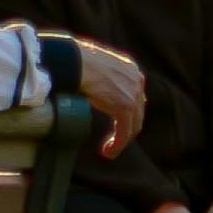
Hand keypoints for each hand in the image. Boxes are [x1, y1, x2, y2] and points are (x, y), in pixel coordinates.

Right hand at [71, 40, 145, 154]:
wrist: (75, 62)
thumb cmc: (76, 61)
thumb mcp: (97, 66)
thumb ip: (102, 76)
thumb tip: (90, 82)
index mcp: (131, 69)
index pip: (135, 96)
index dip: (127, 112)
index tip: (117, 123)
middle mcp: (137, 80)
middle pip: (137, 111)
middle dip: (126, 128)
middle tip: (114, 140)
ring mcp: (133, 94)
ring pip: (133, 125)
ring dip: (122, 140)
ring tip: (110, 150)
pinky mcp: (125, 107)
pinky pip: (125, 131)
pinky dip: (117, 144)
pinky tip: (108, 151)